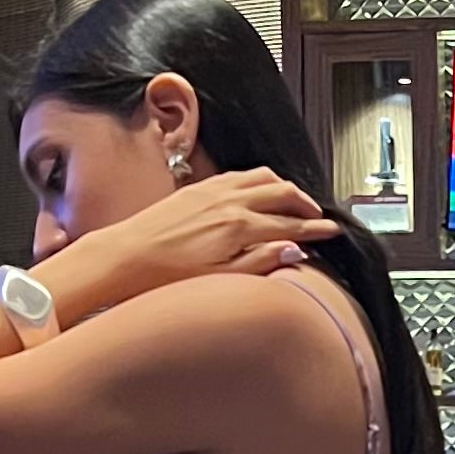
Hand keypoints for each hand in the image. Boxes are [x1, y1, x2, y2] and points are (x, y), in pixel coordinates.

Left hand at [44, 167, 336, 319]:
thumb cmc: (163, 276)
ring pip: (262, 178)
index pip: (290, 224)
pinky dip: (259, 179)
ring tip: (296, 199)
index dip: (316, 229)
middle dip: (306, 203)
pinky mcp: (196, 188)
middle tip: (320, 216)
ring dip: (285, 187)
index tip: (332, 233)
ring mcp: (212, 191)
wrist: (122, 258)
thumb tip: (294, 250)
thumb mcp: (219, 278)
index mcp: (239, 227)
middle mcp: (229, 202)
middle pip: (282, 194)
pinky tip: (258, 188)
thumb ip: (259, 261)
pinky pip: (239, 175)